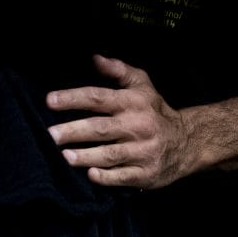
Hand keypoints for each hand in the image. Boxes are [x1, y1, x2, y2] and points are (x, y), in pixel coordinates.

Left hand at [47, 56, 196, 189]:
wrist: (188, 142)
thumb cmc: (154, 111)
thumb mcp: (142, 85)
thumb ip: (118, 70)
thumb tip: (94, 59)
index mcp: (132, 103)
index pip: (98, 98)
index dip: (73, 98)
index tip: (49, 101)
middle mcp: (137, 126)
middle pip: (100, 128)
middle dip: (74, 131)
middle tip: (50, 135)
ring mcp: (143, 151)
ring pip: (110, 154)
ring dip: (86, 156)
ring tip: (64, 156)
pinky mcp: (146, 173)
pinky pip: (124, 177)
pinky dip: (107, 177)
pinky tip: (90, 175)